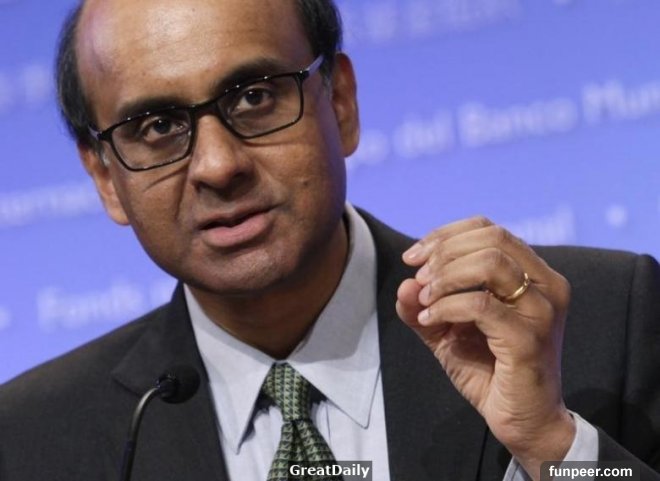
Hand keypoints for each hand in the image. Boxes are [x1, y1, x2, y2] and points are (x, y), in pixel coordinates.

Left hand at [396, 217, 574, 478]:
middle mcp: (546, 284)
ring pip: (490, 263)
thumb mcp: (446, 333)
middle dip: (444, 252)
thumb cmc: (488, 371)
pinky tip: (430, 319)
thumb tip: (404, 284)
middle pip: (491, 238)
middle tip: (418, 276)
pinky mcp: (529, 337)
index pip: (489, 228)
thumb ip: (423, 307)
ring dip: (446, 276)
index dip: (446, 235)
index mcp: (532, 274)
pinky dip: (447, 306)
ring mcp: (542, 309)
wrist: (521, 420)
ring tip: (425, 299)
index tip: (413, 256)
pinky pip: (480, 304)